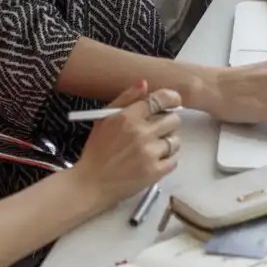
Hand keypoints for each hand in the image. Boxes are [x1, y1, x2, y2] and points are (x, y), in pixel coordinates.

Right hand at [71, 82, 181, 212]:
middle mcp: (141, 133)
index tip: (173, 101)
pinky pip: (174, 160)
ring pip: (175, 140)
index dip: (172, 98)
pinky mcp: (154, 172)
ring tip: (154, 147)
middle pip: (174, 120)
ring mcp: (149, 153)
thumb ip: (126, 98)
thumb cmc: (97, 150)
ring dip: (168, 142)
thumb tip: (144, 83)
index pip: (161, 99)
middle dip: (168, 122)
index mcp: (128, 117)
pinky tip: (154, 160)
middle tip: (159, 129)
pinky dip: (167, 160)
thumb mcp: (104, 118)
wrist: (90, 184)